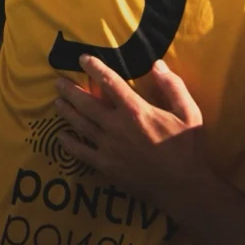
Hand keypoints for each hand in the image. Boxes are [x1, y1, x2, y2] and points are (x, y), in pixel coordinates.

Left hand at [55, 55, 204, 212]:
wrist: (181, 185)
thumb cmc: (186, 145)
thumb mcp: (188, 111)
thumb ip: (173, 86)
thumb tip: (157, 64)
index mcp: (136, 110)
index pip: (110, 82)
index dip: (95, 68)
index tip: (83, 58)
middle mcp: (116, 126)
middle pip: (87, 103)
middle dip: (71, 90)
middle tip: (57, 81)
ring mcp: (108, 148)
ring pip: (81, 125)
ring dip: (67, 112)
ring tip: (56, 101)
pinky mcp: (105, 166)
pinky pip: (81, 152)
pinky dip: (68, 144)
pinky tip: (60, 136)